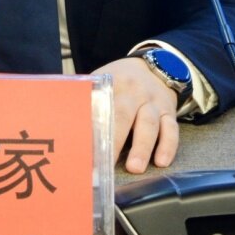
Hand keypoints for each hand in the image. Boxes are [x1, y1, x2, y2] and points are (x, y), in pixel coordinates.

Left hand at [92, 56, 178, 173]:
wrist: (154, 67)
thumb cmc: (121, 80)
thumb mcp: (103, 80)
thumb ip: (88, 96)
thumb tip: (63, 118)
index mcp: (113, 83)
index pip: (101, 105)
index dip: (92, 127)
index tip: (83, 148)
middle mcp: (134, 92)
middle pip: (123, 115)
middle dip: (115, 140)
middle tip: (107, 164)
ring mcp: (153, 102)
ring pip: (149, 124)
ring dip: (142, 147)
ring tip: (134, 168)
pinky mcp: (169, 112)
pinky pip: (171, 129)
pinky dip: (168, 146)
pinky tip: (162, 162)